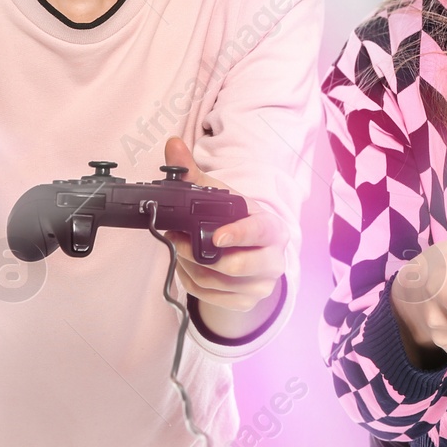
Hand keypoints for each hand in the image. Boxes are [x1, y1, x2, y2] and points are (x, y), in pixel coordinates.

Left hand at [160, 137, 284, 316]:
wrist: (252, 256)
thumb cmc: (236, 221)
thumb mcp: (221, 198)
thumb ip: (193, 173)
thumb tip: (172, 144)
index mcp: (273, 229)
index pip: (261, 232)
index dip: (239, 234)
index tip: (216, 237)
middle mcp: (273, 259)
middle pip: (235, 266)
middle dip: (196, 252)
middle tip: (176, 237)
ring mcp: (260, 285)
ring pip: (215, 282)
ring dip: (188, 265)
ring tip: (179, 247)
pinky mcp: (245, 302)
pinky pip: (209, 296)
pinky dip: (191, 281)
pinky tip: (187, 265)